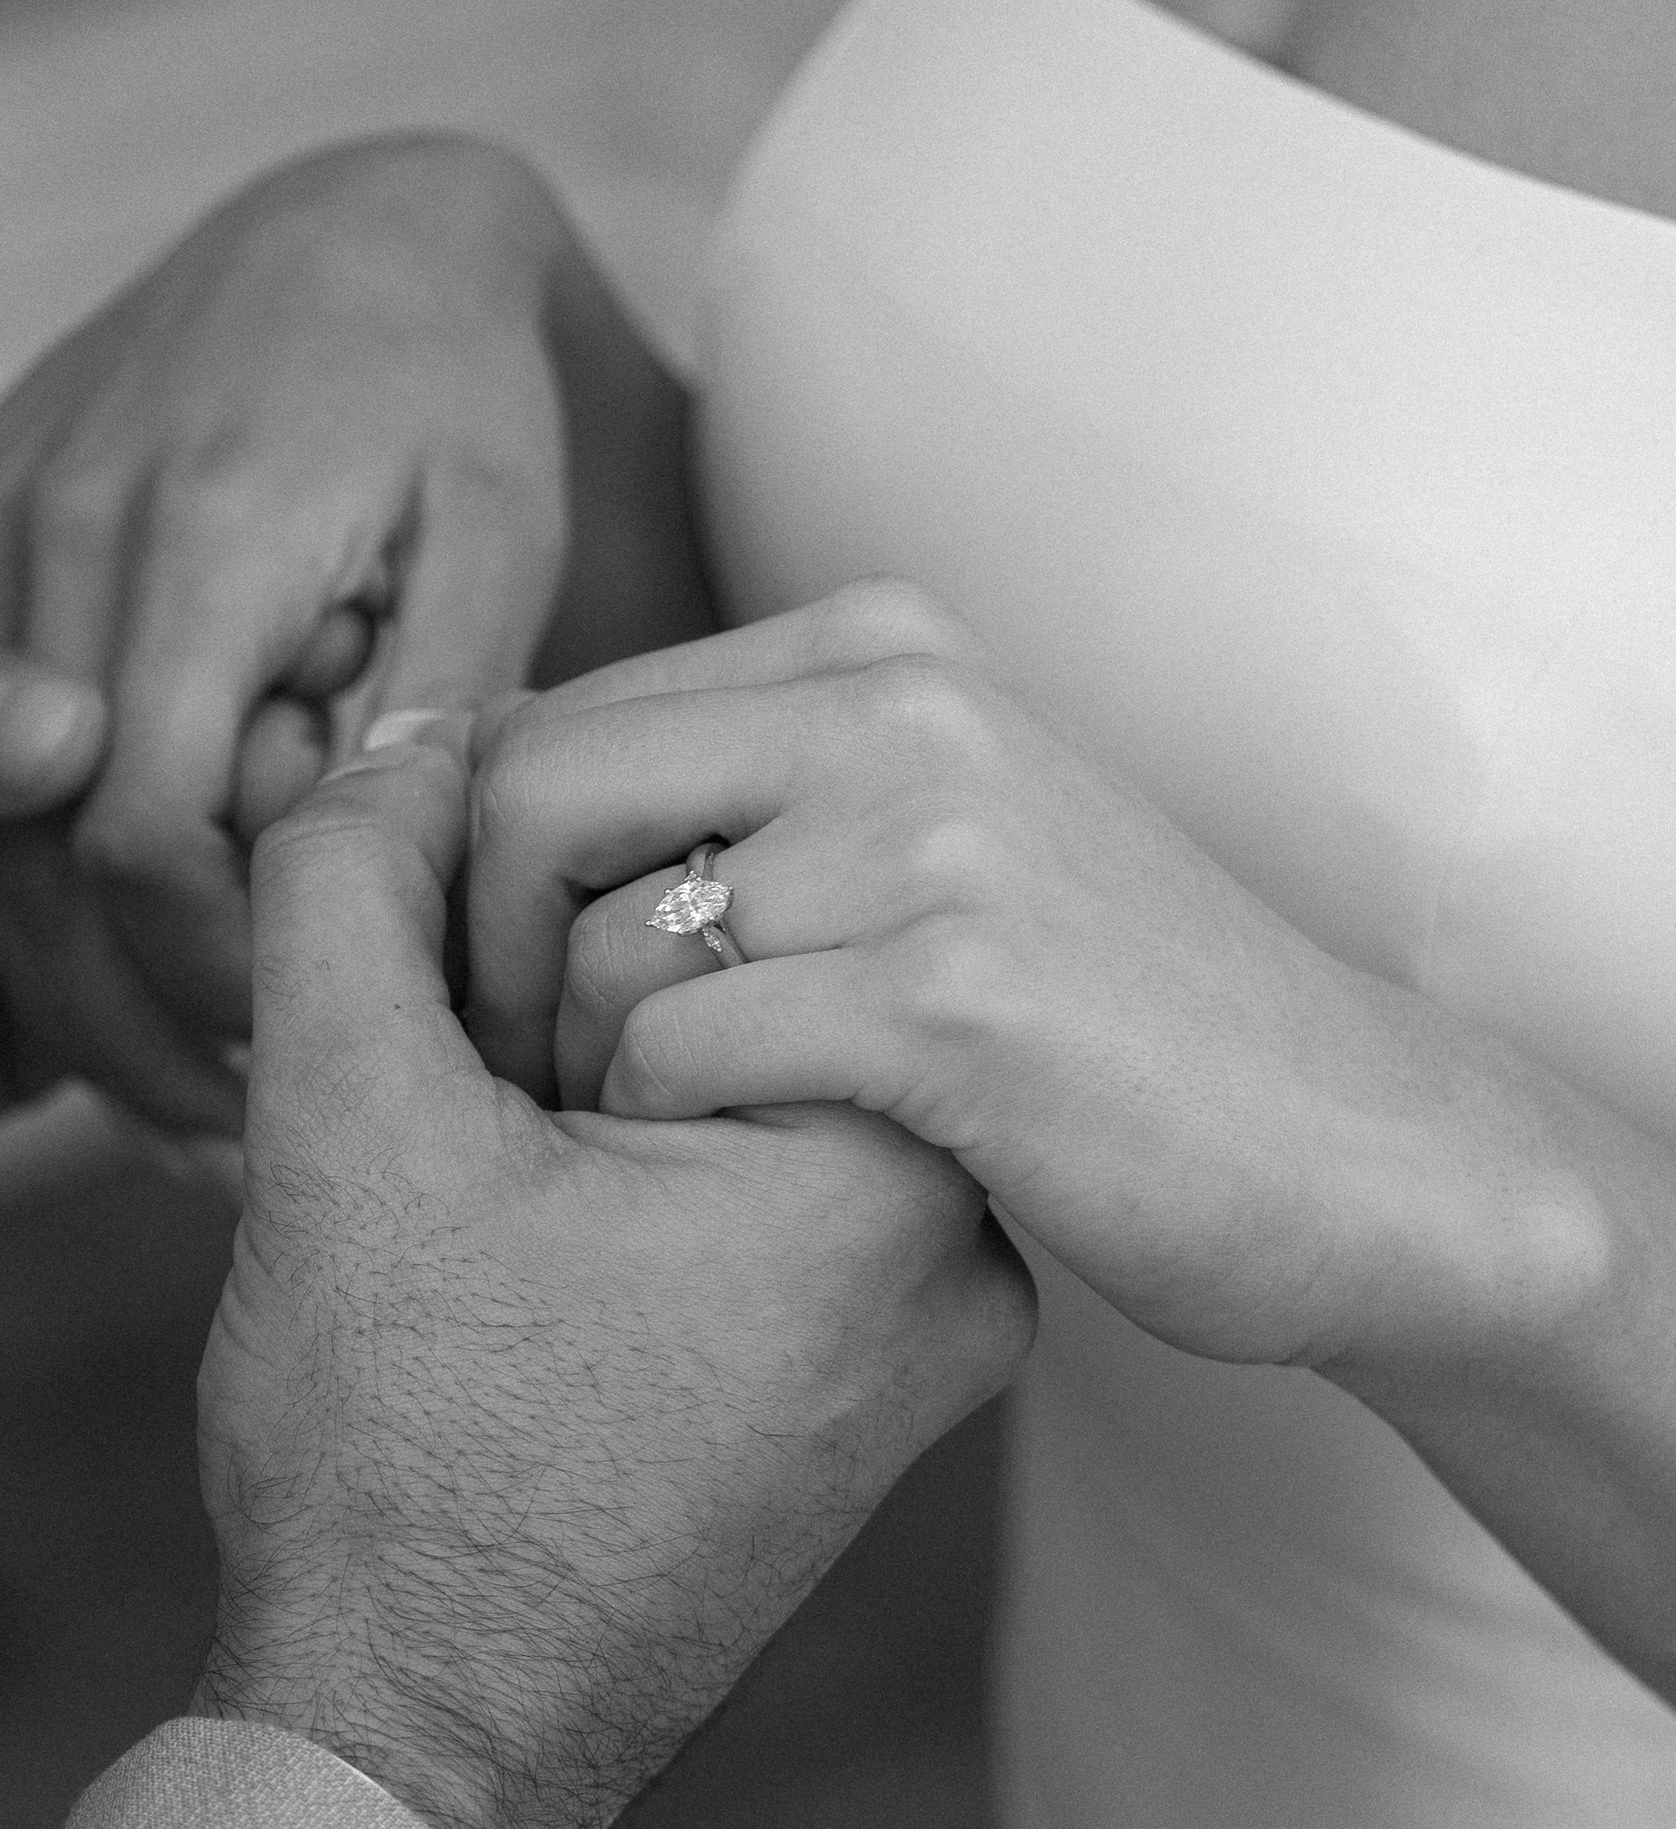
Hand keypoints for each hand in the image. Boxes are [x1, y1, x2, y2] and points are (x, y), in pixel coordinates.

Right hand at [0, 135, 709, 1132]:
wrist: (345, 225)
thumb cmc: (453, 390)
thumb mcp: (496, 533)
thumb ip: (432, 699)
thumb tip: (375, 864)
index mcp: (198, 533)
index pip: (143, 832)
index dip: (207, 966)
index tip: (295, 1036)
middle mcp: (55, 519)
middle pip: (43, 845)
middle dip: (139, 1000)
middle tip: (252, 1101)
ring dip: (77, 957)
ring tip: (200, 1064)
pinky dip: (37, 861)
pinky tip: (131, 944)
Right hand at [191, 706, 1032, 1828]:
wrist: (415, 1755)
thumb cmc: (394, 1468)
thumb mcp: (345, 1123)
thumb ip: (354, 883)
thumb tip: (413, 735)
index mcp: (887, 1153)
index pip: (708, 869)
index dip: (514, 928)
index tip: (455, 1086)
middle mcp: (960, 1240)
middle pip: (737, 971)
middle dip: (553, 1001)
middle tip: (458, 1149)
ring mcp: (929, 1333)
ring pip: (734, 1079)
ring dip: (581, 1088)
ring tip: (483, 1219)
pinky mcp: (869, 1394)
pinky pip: (755, 1197)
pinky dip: (631, 1184)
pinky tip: (526, 1270)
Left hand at [466, 582, 1559, 1375]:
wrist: (1357, 1147)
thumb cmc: (1114, 1020)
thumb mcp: (944, 838)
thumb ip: (765, 795)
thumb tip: (485, 798)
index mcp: (880, 648)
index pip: (558, 716)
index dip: (470, 872)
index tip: (485, 996)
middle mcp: (897, 706)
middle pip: (534, 795)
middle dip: (477, 958)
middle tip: (501, 1088)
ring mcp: (928, 843)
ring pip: (601, 940)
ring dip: (573, 1071)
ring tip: (611, 1150)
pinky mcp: (949, 998)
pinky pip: (679, 1051)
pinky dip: (656, 1133)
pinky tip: (715, 1180)